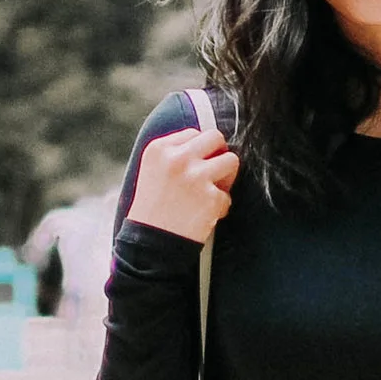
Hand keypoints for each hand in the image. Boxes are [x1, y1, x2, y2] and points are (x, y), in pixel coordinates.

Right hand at [129, 123, 238, 243]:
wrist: (149, 245)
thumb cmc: (152, 210)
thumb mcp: (153, 171)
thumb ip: (174, 154)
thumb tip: (206, 145)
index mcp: (160, 149)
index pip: (194, 134)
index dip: (200, 151)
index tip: (196, 166)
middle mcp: (178, 158)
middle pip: (216, 138)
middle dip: (218, 155)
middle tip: (213, 173)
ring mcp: (196, 177)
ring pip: (231, 161)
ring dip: (225, 178)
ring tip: (210, 193)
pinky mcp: (211, 198)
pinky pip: (228, 195)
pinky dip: (219, 207)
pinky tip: (203, 216)